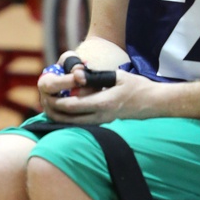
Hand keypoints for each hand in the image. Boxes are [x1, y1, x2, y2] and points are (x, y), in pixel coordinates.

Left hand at [37, 63, 160, 124]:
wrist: (154, 103)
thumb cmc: (138, 86)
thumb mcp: (118, 76)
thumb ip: (97, 77)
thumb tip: (78, 75)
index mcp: (104, 103)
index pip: (74, 106)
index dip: (58, 102)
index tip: (49, 95)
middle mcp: (102, 116)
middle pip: (71, 119)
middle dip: (56, 112)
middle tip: (45, 103)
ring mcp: (104, 121)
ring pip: (76, 124)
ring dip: (62, 118)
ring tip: (51, 109)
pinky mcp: (106, 122)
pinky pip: (85, 124)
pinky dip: (73, 119)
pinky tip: (66, 113)